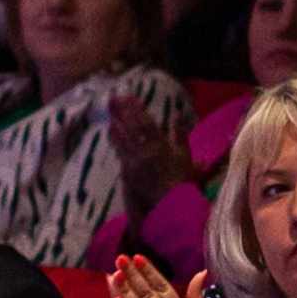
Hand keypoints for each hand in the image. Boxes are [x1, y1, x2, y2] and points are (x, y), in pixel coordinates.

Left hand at [108, 91, 195, 220]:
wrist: (174, 201)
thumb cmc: (183, 178)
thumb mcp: (186, 153)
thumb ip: (180, 132)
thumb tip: (177, 113)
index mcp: (163, 145)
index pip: (147, 122)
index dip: (137, 108)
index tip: (130, 96)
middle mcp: (148, 151)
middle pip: (132, 126)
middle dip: (123, 110)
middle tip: (114, 96)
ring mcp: (137, 161)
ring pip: (124, 137)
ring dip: (116, 121)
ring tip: (110, 109)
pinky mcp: (129, 170)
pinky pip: (120, 151)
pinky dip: (115, 138)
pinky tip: (110, 129)